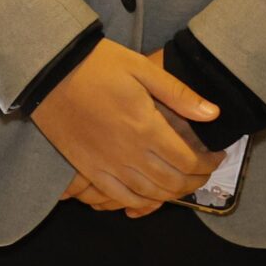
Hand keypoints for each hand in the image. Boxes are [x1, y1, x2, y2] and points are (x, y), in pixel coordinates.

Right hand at [30, 38, 221, 215]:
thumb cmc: (97, 65)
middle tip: (204, 171)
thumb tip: (213, 114)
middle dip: (196, 181)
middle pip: (173, 182)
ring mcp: (108, 165)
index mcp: (146, 128)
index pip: (188, 161)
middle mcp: (130, 153)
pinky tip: (150, 194)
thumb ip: (178, 94)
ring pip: (150, 194)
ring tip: (183, 182)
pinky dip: (141, 201)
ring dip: (173, 193)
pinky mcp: (89, 170)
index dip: (208, 164)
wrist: (48, 73)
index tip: (216, 157)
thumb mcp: (141, 68)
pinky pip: (120, 197)